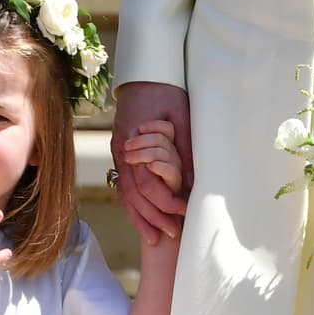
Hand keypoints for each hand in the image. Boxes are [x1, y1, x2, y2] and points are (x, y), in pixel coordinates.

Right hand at [110, 82, 191, 243]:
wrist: (142, 75)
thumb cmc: (165, 92)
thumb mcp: (181, 116)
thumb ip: (186, 147)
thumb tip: (195, 180)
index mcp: (135, 143)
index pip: (148, 183)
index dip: (165, 201)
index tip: (183, 213)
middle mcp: (123, 152)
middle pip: (134, 194)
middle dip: (153, 217)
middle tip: (172, 234)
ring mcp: (119, 154)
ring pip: (125, 194)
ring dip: (140, 217)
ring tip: (154, 239)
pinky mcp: (120, 154)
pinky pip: (123, 186)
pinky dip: (132, 206)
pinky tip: (141, 219)